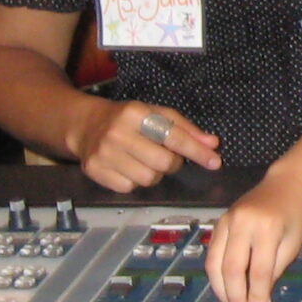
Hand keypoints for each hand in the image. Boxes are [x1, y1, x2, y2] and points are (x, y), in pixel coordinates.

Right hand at [73, 101, 220, 191]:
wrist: (86, 125)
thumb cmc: (128, 119)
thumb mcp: (157, 114)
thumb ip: (186, 129)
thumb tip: (213, 144)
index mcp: (136, 113)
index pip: (173, 136)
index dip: (197, 151)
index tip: (214, 161)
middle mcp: (118, 133)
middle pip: (163, 163)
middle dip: (173, 163)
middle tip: (166, 156)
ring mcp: (104, 153)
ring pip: (148, 179)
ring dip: (154, 174)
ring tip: (146, 161)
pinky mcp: (95, 171)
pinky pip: (129, 188)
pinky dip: (135, 182)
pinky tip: (130, 168)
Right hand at [204, 170, 301, 301]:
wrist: (287, 183)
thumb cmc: (296, 214)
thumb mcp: (292, 244)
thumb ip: (274, 271)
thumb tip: (260, 301)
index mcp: (267, 228)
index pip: (259, 270)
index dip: (256, 296)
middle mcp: (243, 222)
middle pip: (232, 268)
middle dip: (235, 296)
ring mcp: (227, 220)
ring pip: (215, 263)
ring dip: (221, 289)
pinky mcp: (219, 221)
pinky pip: (213, 253)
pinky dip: (216, 274)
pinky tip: (225, 288)